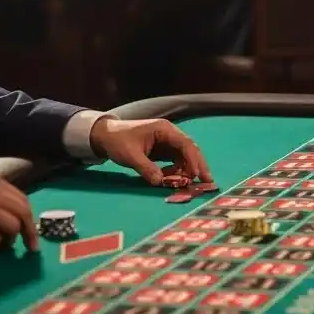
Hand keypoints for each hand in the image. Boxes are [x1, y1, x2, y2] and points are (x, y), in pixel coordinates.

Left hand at [90, 117, 212, 184]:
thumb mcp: (131, 155)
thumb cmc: (118, 141)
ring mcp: (167, 142)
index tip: (198, 174)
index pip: (185, 144)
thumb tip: (160, 182)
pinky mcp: (162, 150)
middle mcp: (169, 134)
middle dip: (198, 165)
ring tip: (187, 184)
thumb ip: (146, 168)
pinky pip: (175, 160)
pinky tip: (172, 179)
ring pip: (184, 156)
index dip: (193, 159)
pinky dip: (176, 170)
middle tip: (208, 181)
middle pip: (190, 149)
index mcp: (164, 130)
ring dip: (187, 170)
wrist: (105, 136)